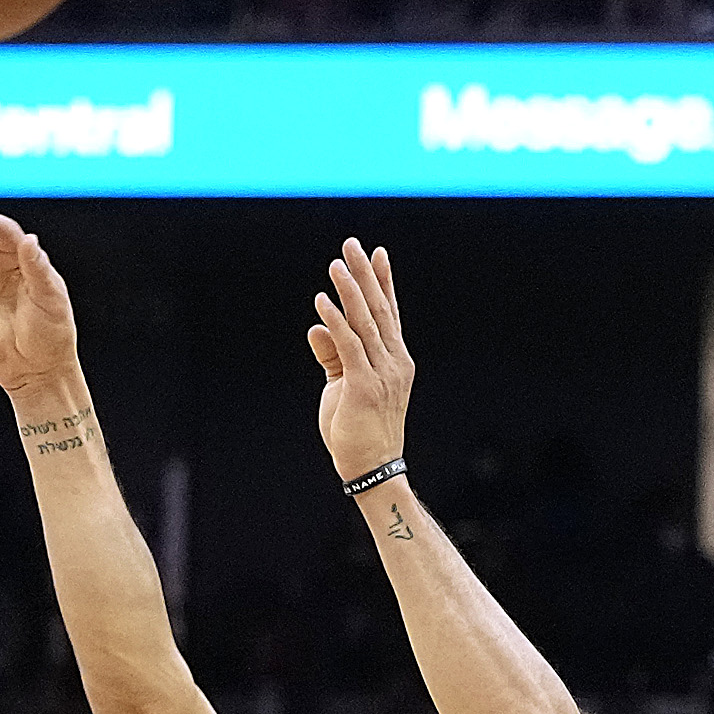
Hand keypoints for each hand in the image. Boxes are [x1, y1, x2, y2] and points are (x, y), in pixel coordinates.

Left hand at [307, 238, 416, 486]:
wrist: (371, 469)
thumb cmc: (358, 432)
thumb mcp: (343, 387)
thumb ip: (333, 356)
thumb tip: (317, 326)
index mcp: (395, 361)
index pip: (390, 314)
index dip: (383, 282)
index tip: (377, 254)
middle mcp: (394, 362)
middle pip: (380, 309)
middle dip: (365, 275)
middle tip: (352, 244)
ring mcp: (382, 374)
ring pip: (366, 323)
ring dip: (350, 291)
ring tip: (336, 263)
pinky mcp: (364, 387)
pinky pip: (349, 346)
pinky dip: (336, 322)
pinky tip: (323, 301)